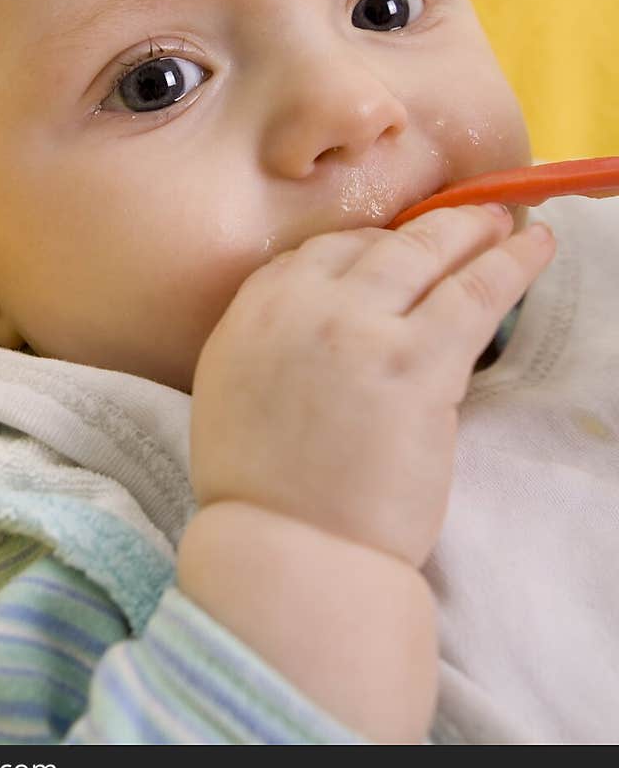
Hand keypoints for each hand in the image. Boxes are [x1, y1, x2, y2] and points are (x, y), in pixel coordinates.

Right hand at [190, 204, 554, 568]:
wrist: (287, 549)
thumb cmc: (260, 493)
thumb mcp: (232, 391)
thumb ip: (271, 341)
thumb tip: (318, 323)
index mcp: (251, 312)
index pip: (318, 254)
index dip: (366, 248)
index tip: (395, 250)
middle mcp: (301, 304)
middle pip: (375, 244)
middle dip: (424, 229)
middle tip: (461, 219)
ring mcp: (360, 326)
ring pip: (427, 253)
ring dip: (472, 229)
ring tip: (504, 217)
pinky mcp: (417, 360)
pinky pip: (475, 293)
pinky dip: (512, 262)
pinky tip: (536, 243)